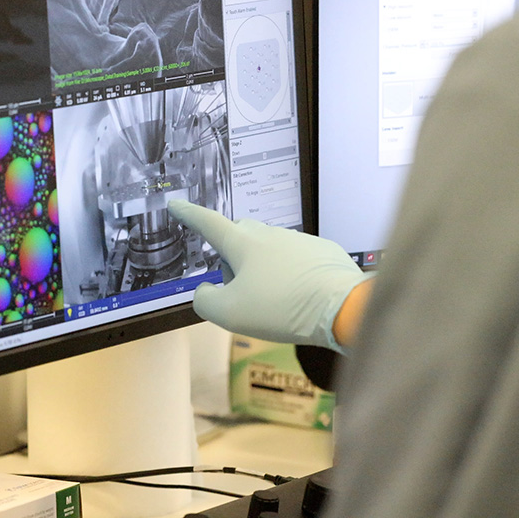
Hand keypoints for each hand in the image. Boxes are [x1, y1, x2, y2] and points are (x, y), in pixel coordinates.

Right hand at [170, 200, 370, 352]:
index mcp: (241, 243)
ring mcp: (297, 239)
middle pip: (238, 236)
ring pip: (267, 249)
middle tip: (238, 290)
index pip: (207, 222)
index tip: (177, 204)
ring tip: (275, 302)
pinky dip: (289, 274)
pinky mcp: (321, 250)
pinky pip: (295, 258)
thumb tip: (207, 290)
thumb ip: (204, 300)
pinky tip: (299, 297)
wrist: (342, 307)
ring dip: (262, 269)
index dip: (188, 214)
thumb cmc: (282, 309)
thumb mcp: (228, 314)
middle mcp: (268, 234)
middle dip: (231, 257)